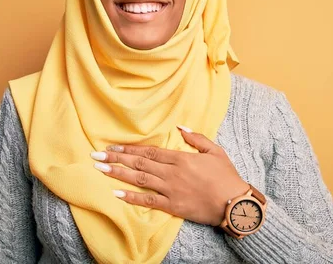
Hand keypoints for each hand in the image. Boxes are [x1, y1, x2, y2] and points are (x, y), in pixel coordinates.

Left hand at [91, 126, 248, 225]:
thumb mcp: (215, 151)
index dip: (129, 148)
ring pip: (140, 179)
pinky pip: (148, 201)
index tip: (113, 146)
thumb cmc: (227, 176)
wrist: (235, 203)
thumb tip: (181, 127)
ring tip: (100, 169)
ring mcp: (171, 190)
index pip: (150, 151)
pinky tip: (116, 193)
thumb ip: (197, 138)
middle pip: (140, 163)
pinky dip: (132, 197)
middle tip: (97, 155)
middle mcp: (172, 173)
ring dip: (118, 173)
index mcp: (181, 158)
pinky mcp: (173, 206)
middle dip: (117, 158)